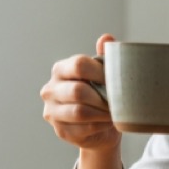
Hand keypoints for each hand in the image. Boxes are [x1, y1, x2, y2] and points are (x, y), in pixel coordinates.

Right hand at [40, 34, 120, 151]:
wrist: (100, 125)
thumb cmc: (101, 93)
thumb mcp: (104, 74)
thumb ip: (105, 56)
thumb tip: (106, 38)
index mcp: (60, 69)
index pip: (78, 65)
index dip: (100, 72)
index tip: (116, 80)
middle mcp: (50, 89)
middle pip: (77, 91)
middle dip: (102, 97)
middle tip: (117, 101)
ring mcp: (52, 111)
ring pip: (80, 112)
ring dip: (102, 113)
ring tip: (114, 112)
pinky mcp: (60, 131)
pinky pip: (83, 129)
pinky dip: (99, 126)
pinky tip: (107, 123)